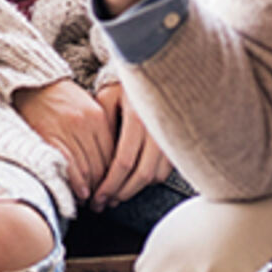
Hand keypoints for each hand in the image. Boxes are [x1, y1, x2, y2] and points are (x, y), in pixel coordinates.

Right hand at [14, 79, 114, 199]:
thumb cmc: (62, 98)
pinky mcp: (49, 137)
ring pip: (87, 168)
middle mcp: (85, 124)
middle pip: (102, 164)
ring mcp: (67, 131)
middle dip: (105, 187)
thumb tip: (112, 163)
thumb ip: (101, 131)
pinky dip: (77, 183)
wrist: (33, 84)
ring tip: (91, 200)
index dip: (115, 176)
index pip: (114, 154)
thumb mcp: (89, 108)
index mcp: (98, 116)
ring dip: (91, 189)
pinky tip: (81, 193)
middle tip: (104, 201)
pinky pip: (69, 166)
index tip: (114, 189)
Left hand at [90, 82, 172, 210]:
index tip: (97, 197)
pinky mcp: (176, 141)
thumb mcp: (105, 99)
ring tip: (115, 196)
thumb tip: (95, 163)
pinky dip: (148, 181)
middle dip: (120, 193)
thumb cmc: (121, 85)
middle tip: (104, 203)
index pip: (123, 162)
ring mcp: (171, 135)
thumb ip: (102, 128)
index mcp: (138, 117)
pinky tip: (132, 182)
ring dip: (134, 190)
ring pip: (155, 176)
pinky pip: (165, 170)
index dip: (109, 184)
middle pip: (141, 174)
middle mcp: (158, 128)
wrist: (148, 68)